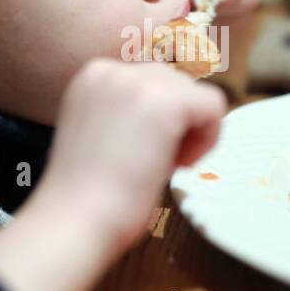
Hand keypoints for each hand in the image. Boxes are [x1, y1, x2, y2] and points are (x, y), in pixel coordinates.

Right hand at [35, 59, 225, 255]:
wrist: (75, 220)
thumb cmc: (87, 197)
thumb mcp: (102, 135)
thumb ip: (129, 114)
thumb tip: (172, 115)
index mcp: (92, 77)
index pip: (151, 83)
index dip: (156, 123)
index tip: (138, 154)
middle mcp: (110, 70)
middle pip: (175, 84)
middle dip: (175, 126)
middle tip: (151, 163)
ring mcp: (136, 81)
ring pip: (195, 95)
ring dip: (189, 133)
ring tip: (161, 166)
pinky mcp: (165, 102)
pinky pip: (214, 106)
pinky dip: (208, 139)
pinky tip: (180, 165)